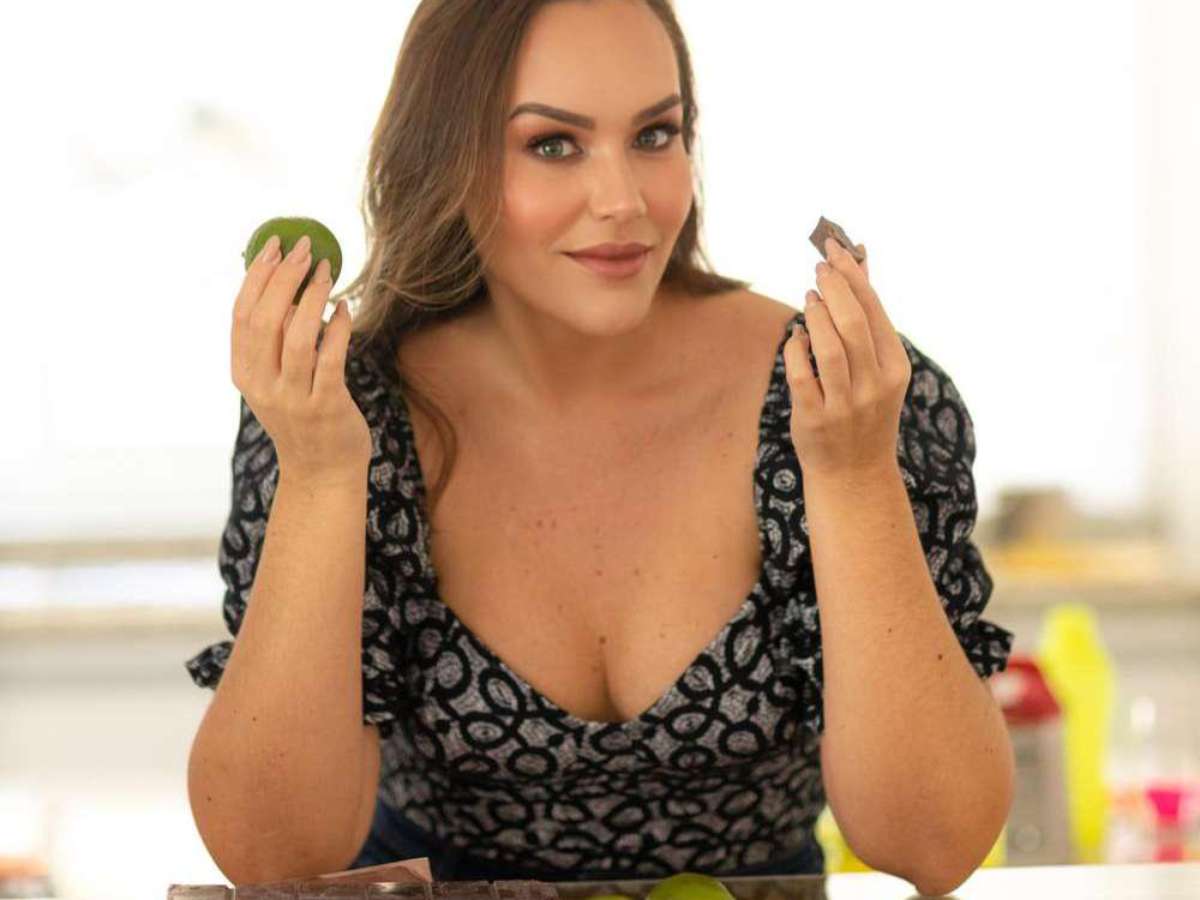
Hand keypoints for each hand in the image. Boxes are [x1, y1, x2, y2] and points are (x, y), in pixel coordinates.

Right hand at [230, 234, 371, 486]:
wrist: (322, 472)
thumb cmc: (303, 417)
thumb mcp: (276, 380)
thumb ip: (274, 342)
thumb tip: (286, 283)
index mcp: (244, 373)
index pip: (241, 315)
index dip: (256, 276)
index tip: (273, 245)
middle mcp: (262, 385)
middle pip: (266, 319)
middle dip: (284, 278)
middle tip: (304, 248)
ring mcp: (292, 398)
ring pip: (298, 336)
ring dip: (313, 297)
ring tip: (328, 271)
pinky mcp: (325, 407)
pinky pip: (331, 358)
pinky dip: (339, 328)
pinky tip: (346, 309)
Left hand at [783, 237, 911, 478]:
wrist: (854, 474)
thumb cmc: (863, 410)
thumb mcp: (877, 368)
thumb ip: (867, 317)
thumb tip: (859, 261)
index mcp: (895, 368)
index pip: (874, 311)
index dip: (852, 277)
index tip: (834, 251)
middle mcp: (874, 386)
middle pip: (852, 324)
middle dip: (833, 288)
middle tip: (818, 266)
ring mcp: (845, 404)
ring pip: (828, 348)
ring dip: (814, 315)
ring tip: (808, 298)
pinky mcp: (814, 419)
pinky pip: (800, 374)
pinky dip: (794, 349)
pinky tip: (795, 337)